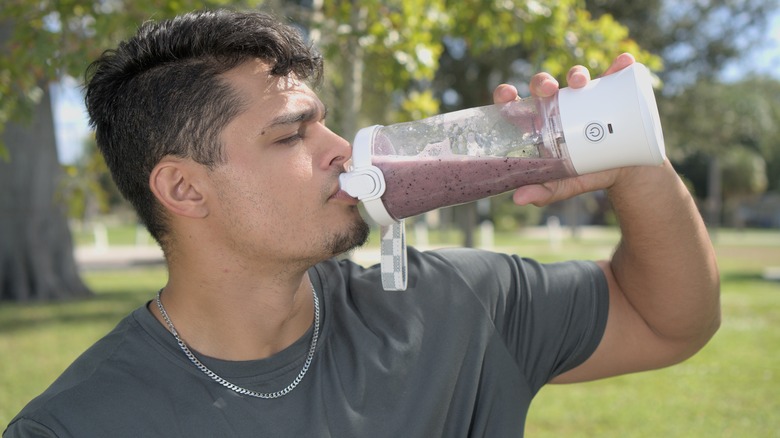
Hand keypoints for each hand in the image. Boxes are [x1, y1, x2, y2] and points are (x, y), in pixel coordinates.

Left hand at [492, 53, 636, 205]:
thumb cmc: (585, 174)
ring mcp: (586, 96)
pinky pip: (615, 73)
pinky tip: (623, 63)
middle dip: (542, 82)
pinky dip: (619, 66)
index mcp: (538, 122)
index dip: (506, 95)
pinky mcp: (613, 91)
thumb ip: (542, 192)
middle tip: (549, 90)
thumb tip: (518, 199)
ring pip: (576, 76)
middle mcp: (559, 104)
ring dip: (576, 73)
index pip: (515, 103)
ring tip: (581, 82)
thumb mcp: (563, 185)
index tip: (507, 94)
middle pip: (543, 85)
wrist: (624, 171)